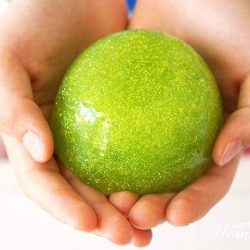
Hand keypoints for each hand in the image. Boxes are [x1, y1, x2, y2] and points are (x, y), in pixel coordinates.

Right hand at [0, 0, 151, 245]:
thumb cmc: (29, 17)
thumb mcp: (6, 60)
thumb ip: (11, 108)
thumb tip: (37, 153)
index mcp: (31, 133)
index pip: (44, 181)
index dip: (63, 207)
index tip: (91, 225)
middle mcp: (62, 136)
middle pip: (80, 188)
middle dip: (102, 217)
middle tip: (130, 236)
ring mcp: (92, 127)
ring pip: (109, 176)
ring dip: (128, 204)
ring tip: (150, 224)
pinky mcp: (120, 114)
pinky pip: (135, 146)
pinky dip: (146, 170)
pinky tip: (164, 185)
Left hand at [108, 0, 249, 229]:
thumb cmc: (233, 24)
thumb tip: (225, 157)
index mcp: (213, 136)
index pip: (205, 182)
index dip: (193, 203)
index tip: (174, 216)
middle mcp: (181, 135)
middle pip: (167, 183)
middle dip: (152, 206)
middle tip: (134, 214)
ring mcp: (152, 123)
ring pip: (136, 165)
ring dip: (123, 188)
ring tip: (110, 201)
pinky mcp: (126, 104)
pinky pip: (112, 130)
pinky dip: (102, 150)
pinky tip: (88, 165)